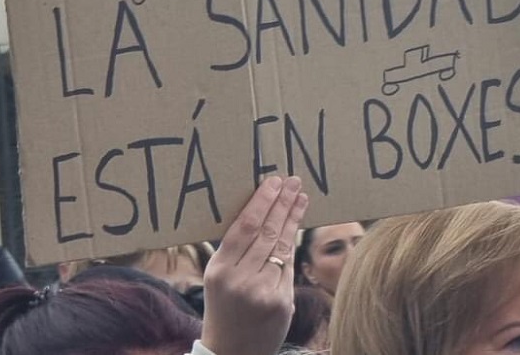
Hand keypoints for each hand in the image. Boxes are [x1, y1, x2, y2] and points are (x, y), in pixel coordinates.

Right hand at [200, 176, 308, 354]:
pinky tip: (296, 226)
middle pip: (266, 232)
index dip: (262, 202)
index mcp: (219, 270)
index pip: (244, 227)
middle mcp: (239, 279)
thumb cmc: (224, 307)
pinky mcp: (281, 302)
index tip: (274, 182)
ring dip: (292, 219)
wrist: (231, 351)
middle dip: (282, 204)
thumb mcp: (218, 278)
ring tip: (301, 198)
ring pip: (281, 246)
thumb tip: (259, 211)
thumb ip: (235, 250)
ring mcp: (262, 291)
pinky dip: (292, 245)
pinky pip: (288, 267)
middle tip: (293, 182)